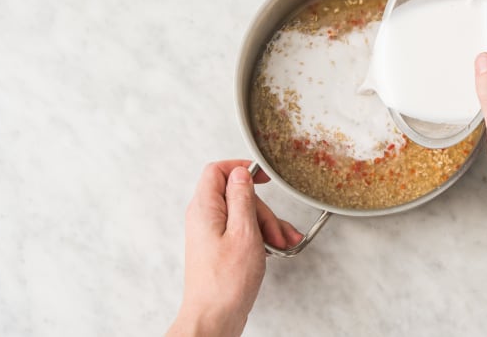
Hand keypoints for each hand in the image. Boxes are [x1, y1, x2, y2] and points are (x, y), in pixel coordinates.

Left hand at [168, 160, 302, 336]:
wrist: (213, 318)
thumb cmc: (226, 283)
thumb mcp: (244, 231)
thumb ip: (242, 197)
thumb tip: (241, 173)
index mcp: (205, 208)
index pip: (217, 170)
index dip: (241, 168)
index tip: (263, 176)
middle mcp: (204, 218)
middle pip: (237, 195)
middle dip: (262, 209)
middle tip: (275, 230)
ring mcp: (211, 234)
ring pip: (243, 215)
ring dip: (266, 226)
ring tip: (282, 244)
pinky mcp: (219, 248)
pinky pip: (242, 232)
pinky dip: (260, 238)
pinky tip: (274, 249)